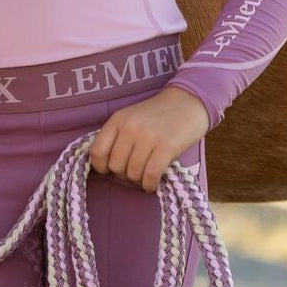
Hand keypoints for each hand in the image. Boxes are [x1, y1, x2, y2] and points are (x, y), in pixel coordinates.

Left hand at [88, 84, 209, 192]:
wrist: (189, 101)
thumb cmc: (159, 115)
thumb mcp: (132, 118)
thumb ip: (117, 137)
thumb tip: (106, 167)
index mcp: (118, 119)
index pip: (97, 151)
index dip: (101, 166)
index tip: (110, 170)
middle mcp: (130, 127)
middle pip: (115, 167)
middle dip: (124, 174)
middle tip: (136, 170)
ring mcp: (148, 137)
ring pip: (133, 173)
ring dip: (139, 180)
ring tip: (147, 173)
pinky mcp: (167, 147)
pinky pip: (150, 176)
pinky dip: (150, 184)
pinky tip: (153, 183)